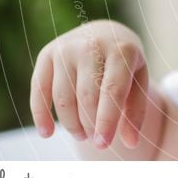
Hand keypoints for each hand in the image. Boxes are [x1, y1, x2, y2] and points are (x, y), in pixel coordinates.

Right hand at [30, 20, 148, 148]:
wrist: (106, 32)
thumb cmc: (125, 63)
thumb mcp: (139, 80)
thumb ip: (136, 110)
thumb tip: (130, 143)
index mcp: (121, 49)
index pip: (112, 91)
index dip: (107, 121)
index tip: (103, 145)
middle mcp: (91, 45)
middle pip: (87, 97)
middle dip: (91, 125)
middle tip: (96, 140)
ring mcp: (66, 47)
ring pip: (63, 98)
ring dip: (72, 124)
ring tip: (83, 135)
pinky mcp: (47, 53)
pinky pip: (38, 90)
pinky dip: (40, 115)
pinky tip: (47, 134)